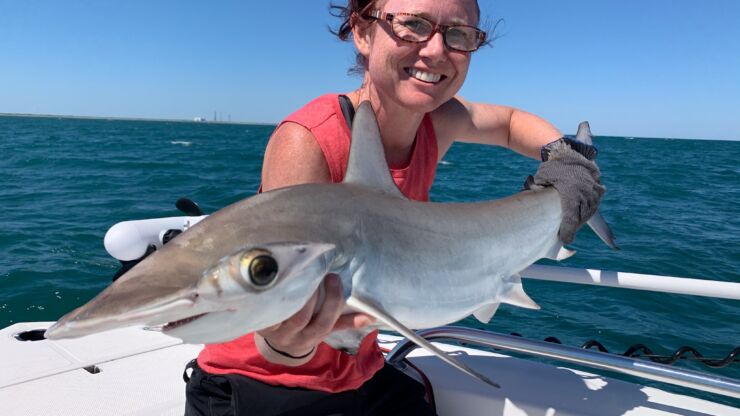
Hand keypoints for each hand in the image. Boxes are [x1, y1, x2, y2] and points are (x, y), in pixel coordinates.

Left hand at [255, 274, 374, 364]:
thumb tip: (371, 316)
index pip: (325, 323)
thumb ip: (346, 321)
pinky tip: (278, 280)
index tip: (335, 278)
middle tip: (317, 271)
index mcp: (312, 337)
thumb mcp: (326, 328)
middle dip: (310, 295)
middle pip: (303, 318)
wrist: (278, 345)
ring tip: (299, 272)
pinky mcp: (260, 323)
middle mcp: (293, 336)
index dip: (331, 302)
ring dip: (292, 294)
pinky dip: (271, 297)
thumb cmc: (307, 330)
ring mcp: (274, 331)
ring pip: (283, 314)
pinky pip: (265, 311)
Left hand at [527, 138, 604, 243]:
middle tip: (567, 235)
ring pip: (591, 210)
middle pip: (582, 217)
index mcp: (570, 194)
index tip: (565, 240)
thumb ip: (538, 195)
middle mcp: (584, 192)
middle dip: (574, 227)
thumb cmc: (550, 168)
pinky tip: (585, 214)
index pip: (571, 219)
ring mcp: (593, 188)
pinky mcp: (597, 185)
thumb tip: (533, 212)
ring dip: (583, 219)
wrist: (566, 150)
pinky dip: (590, 209)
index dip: (568, 232)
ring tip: (575, 226)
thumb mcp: (540, 182)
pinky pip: (596, 200)